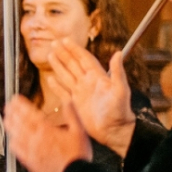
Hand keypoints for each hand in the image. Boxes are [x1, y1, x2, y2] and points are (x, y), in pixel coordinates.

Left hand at [5, 96, 91, 171]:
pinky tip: (11, 140)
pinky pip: (17, 152)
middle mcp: (36, 140)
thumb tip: (67, 101)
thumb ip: (72, 114)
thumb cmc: (77, 156)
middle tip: (8, 106)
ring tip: (6, 119)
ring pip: (16, 136)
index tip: (15, 99)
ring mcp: (32, 152)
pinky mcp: (31, 163)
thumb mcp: (79, 131)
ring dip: (10, 126)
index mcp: (47, 130)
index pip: (30, 114)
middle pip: (20, 123)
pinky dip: (13, 144)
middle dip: (13, 112)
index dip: (21, 105)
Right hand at [47, 39, 134, 156]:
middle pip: (73, 64)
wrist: (114, 131)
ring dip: (58, 65)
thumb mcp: (121, 90)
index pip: (84, 59)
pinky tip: (50, 79)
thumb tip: (118, 53)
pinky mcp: (75, 104)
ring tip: (50, 55)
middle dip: (64, 54)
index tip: (65, 40)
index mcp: (98, 77)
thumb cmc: (120, 111)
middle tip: (54, 43)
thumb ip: (118, 72)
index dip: (75, 49)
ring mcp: (80, 93)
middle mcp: (87, 83)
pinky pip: (63, 92)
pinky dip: (56, 86)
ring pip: (66, 75)